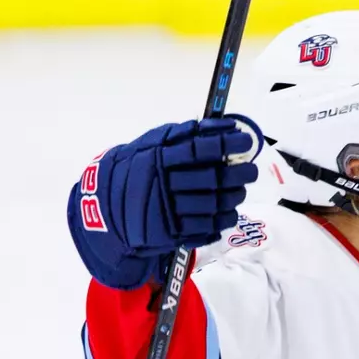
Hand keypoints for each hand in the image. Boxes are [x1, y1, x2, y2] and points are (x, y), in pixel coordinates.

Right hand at [67, 117, 260, 289]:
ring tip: (239, 190)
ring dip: (234, 197)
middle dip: (237, 174)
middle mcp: (161, 185)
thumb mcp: (152, 145)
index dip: (225, 145)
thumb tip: (224, 125)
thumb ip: (184, 134)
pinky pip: (208, 227)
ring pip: (213, 204)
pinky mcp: (171, 234)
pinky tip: (229, 211)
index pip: (197, 150)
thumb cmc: (138, 169)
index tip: (245, 141)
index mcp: (156, 159)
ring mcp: (166, 212)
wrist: (107, 207)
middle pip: (210, 179)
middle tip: (250, 170)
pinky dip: (225, 218)